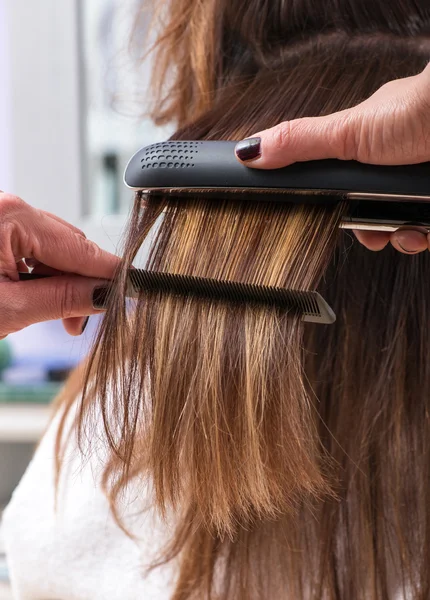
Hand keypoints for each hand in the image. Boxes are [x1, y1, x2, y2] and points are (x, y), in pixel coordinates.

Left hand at [0, 192, 119, 337]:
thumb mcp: (8, 308)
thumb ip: (62, 298)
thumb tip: (104, 293)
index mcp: (9, 216)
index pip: (79, 248)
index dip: (110, 272)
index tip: (134, 287)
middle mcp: (6, 206)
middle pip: (68, 245)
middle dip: (79, 283)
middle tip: (77, 321)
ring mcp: (1, 214)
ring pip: (51, 247)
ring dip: (58, 280)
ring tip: (49, 312)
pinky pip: (30, 245)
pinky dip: (38, 271)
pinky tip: (33, 293)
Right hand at [235, 64, 429, 253]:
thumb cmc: (416, 110)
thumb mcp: (346, 132)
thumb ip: (300, 143)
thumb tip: (250, 150)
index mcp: (364, 148)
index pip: (338, 189)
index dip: (335, 212)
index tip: (335, 223)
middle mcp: (391, 165)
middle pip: (370, 214)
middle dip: (370, 231)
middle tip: (372, 233)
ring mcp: (413, 183)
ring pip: (399, 227)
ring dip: (399, 236)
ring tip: (403, 231)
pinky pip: (423, 229)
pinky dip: (422, 234)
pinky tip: (421, 229)